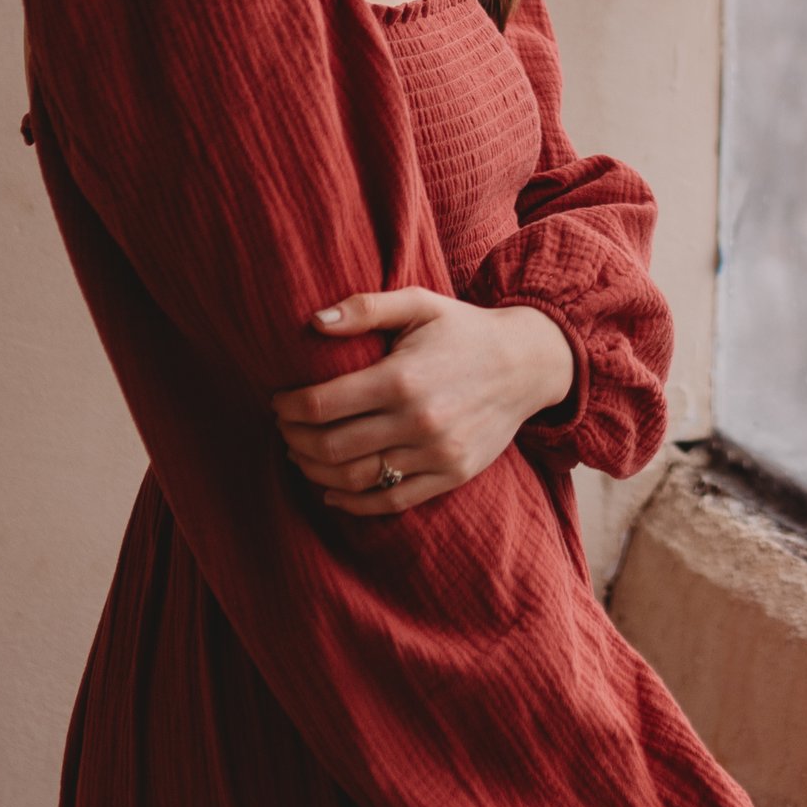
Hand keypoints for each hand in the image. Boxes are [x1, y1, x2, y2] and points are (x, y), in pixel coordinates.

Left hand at [275, 289, 575, 516]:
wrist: (528, 363)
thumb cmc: (464, 329)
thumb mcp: (419, 304)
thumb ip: (366, 308)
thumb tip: (314, 322)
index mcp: (402, 378)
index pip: (322, 405)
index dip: (290, 407)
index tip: (278, 401)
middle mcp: (418, 421)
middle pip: (331, 447)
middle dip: (295, 440)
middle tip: (284, 429)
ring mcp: (436, 453)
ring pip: (355, 479)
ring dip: (315, 471)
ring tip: (300, 456)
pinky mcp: (451, 475)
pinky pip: (390, 501)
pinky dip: (352, 503)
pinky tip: (331, 491)